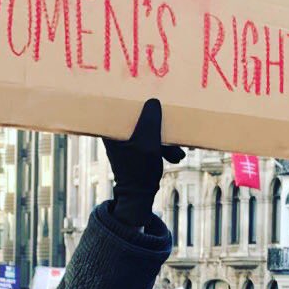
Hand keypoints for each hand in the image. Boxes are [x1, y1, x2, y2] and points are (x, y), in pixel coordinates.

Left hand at [101, 99, 184, 226]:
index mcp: (111, 129)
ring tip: (177, 153)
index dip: (136, 98)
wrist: (139, 196)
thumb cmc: (140, 171)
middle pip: (139, 116)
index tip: (150, 92)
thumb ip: (150, 121)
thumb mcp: (147, 144)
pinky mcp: (136, 148)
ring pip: (148, 128)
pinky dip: (163, 145)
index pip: (122, 105)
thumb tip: (153, 101)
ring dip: (164, 138)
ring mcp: (126, 140)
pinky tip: (174, 155)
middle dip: (159, 124)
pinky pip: (151, 138)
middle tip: (171, 126)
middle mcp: (116, 132)